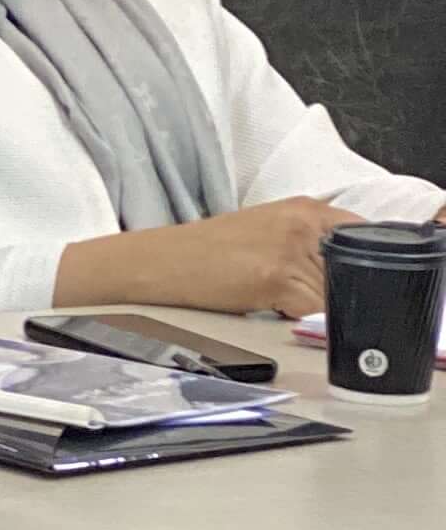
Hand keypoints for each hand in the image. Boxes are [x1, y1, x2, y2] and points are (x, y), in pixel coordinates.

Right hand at [66, 199, 348, 319]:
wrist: (162, 261)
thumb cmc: (208, 252)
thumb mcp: (269, 232)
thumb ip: (311, 245)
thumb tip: (350, 278)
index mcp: (306, 208)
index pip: (367, 237)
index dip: (366, 266)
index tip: (357, 284)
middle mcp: (304, 222)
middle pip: (356, 268)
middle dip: (345, 292)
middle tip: (312, 302)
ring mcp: (291, 248)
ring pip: (337, 293)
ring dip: (323, 310)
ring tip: (287, 307)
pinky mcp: (275, 277)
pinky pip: (314, 310)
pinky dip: (307, 321)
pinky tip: (280, 314)